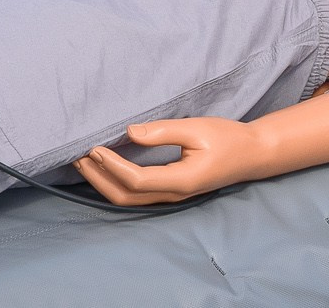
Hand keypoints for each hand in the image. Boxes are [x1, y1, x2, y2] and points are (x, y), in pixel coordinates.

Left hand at [74, 117, 259, 205]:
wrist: (251, 155)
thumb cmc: (228, 138)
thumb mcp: (197, 129)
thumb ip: (163, 132)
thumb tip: (129, 133)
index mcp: (181, 181)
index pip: (137, 180)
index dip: (112, 166)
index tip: (95, 147)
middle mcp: (173, 194)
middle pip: (125, 197)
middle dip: (98, 178)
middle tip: (77, 156)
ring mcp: (170, 196)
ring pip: (128, 199)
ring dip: (103, 182)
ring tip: (83, 162)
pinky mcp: (169, 191)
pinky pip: (136, 194)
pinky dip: (115, 182)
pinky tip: (104, 168)